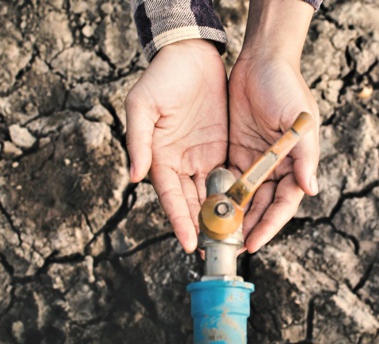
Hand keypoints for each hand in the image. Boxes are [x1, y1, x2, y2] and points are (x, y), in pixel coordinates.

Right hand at [125, 39, 227, 252]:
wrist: (191, 55)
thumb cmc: (162, 77)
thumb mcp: (143, 105)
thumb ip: (138, 141)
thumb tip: (134, 176)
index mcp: (159, 157)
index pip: (170, 197)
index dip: (179, 220)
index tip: (189, 243)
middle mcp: (180, 163)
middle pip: (191, 202)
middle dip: (202, 227)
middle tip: (214, 252)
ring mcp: (201, 157)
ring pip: (211, 194)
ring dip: (220, 217)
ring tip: (232, 240)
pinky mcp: (221, 148)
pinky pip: (228, 176)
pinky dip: (234, 195)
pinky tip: (245, 211)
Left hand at [229, 50, 318, 253]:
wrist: (261, 60)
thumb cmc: (286, 87)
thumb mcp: (300, 120)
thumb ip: (304, 155)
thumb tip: (311, 189)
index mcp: (295, 164)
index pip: (284, 204)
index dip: (270, 225)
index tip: (254, 243)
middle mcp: (276, 168)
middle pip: (263, 207)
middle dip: (249, 228)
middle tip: (231, 248)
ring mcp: (255, 162)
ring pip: (245, 199)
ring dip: (233, 218)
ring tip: (217, 237)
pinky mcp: (236, 152)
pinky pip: (228, 181)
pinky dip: (221, 197)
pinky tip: (208, 211)